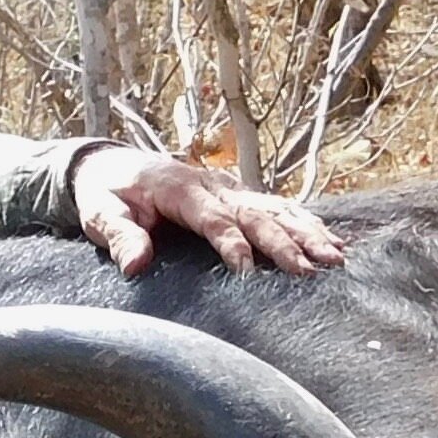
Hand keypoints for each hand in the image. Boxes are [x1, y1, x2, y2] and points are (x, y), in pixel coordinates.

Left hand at [71, 147, 346, 276]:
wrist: (112, 165)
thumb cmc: (106, 193)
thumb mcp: (100, 213)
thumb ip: (119, 236)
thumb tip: (135, 265)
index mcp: (181, 189)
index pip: (214, 220)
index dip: (232, 244)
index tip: (249, 272)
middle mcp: (213, 185)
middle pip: (257, 215)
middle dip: (287, 242)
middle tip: (314, 269)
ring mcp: (230, 189)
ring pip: (277, 209)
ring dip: (308, 232)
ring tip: (337, 257)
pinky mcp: (238, 196)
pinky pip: (278, 208)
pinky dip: (306, 222)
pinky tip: (333, 240)